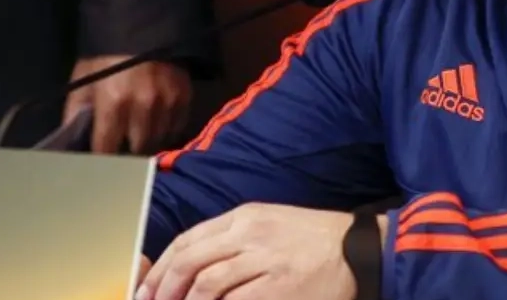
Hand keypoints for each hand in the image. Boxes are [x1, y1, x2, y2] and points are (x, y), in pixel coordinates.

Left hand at [64, 56, 190, 153]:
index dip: (102, 156)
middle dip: (128, 150)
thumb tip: (70, 141)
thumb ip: (75, 112)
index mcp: (113, 104)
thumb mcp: (83, 80)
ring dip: (149, 141)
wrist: (140, 26)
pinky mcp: (184, 97)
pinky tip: (156, 121)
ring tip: (140, 134)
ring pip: (159, 141)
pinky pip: (176, 127)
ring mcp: (167, 103)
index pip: (107, 149)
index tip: (101, 157)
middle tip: (122, 144)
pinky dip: (166, 129)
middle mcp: (143, 107)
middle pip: (137, 150)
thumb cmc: (105, 56)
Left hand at [136, 203, 377, 299]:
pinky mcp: (280, 286)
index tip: (147, 290)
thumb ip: (233, 241)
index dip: (161, 268)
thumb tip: (192, 268)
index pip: (188, 240)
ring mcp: (266, 260)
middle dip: (165, 289)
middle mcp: (251, 234)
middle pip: (191, 261)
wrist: (359, 250)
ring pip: (208, 284)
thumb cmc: (313, 240)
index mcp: (245, 216)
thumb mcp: (270, 224)